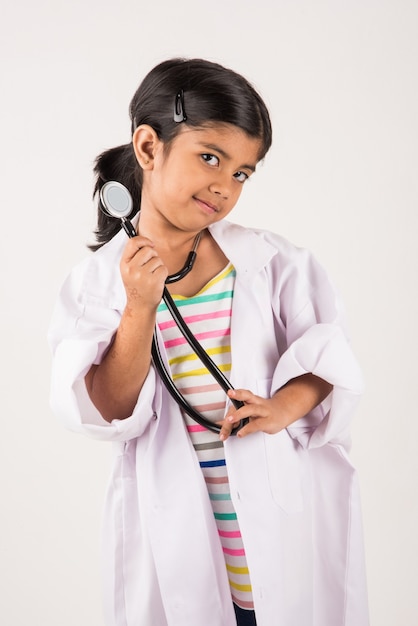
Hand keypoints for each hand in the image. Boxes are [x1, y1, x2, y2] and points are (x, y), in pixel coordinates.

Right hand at [120, 236, 167, 309]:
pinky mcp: (153, 281)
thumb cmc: (136, 287)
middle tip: (151, 266)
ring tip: (152, 276)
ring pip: (158, 260)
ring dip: (158, 266)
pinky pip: (164, 268)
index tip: (150, 244)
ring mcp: (142, 275)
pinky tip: (157, 280)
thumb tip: (147, 241)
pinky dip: (163, 273)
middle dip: (153, 256)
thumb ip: (134, 256)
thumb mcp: (129, 270)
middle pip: (148, 250)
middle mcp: (131, 269)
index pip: (133, 242)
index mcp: (124, 264)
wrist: (139, 305)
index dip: (144, 240)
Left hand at [218, 374, 332, 441]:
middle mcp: (257, 403)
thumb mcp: (249, 410)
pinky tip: (240, 433)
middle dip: (237, 396)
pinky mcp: (268, 422)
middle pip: (247, 396)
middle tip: (228, 396)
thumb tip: (220, 423)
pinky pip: (256, 425)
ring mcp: (263, 412)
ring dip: (239, 414)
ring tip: (229, 420)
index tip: (228, 393)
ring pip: (251, 409)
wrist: (283, 412)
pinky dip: (247, 429)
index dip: (234, 395)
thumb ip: (235, 417)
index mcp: (252, 399)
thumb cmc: (264, 411)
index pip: (241, 396)